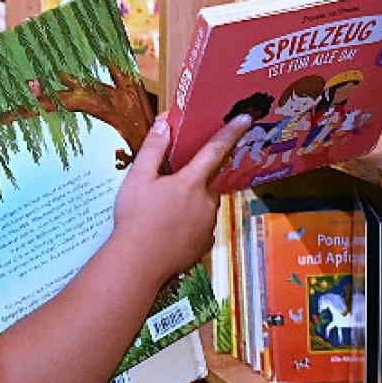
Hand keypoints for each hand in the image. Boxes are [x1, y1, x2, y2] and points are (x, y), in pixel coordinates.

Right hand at [114, 112, 252, 279]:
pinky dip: (191, 224)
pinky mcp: (205, 244)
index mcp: (192, 182)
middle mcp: (207, 202)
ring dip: (192, 202)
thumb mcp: (137, 178)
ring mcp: (209, 225)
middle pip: (207, 181)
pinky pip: (202, 226)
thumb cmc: (136, 219)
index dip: (231, 131)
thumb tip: (164, 124)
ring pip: (205, 204)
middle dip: (194, 179)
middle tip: (170, 187)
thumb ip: (153, 149)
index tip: (245, 118)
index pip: (215, 149)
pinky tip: (171, 229)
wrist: (138, 264)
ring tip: (164, 212)